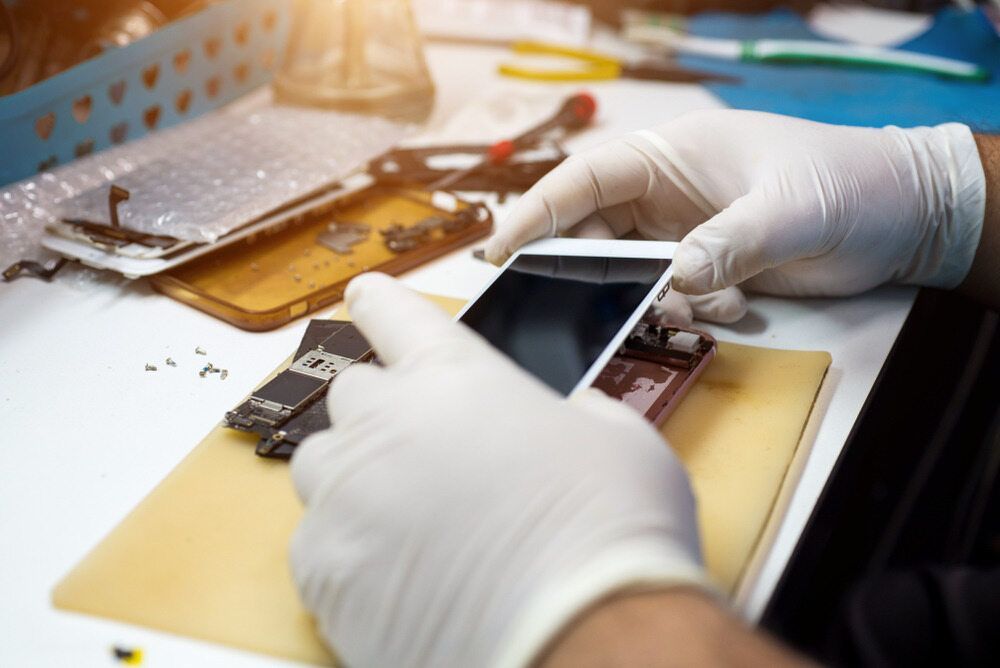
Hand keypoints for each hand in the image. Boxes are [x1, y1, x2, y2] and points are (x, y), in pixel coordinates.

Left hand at [290, 273, 708, 667]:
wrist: (586, 636)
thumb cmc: (611, 530)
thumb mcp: (618, 439)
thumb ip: (574, 412)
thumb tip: (567, 421)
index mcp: (455, 376)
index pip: (396, 314)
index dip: (380, 303)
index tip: (363, 296)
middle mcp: (386, 423)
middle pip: (353, 394)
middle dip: (383, 414)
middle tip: (426, 455)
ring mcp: (346, 496)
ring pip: (323, 466)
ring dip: (356, 479)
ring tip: (408, 520)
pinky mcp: (323, 571)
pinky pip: (315, 544)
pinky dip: (348, 552)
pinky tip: (396, 577)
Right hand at [485, 110, 985, 297]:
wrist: (903, 216)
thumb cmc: (847, 184)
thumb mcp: (789, 209)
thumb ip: (728, 241)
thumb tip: (674, 279)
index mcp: (669, 155)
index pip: (584, 180)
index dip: (537, 214)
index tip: (499, 252)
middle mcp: (663, 193)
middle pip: (592, 234)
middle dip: (586, 273)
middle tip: (573, 312)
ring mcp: (681, 232)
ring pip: (628, 274)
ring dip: (650, 301)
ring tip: (701, 306)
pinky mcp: (703, 268)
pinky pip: (666, 298)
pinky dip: (686, 312)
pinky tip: (732, 307)